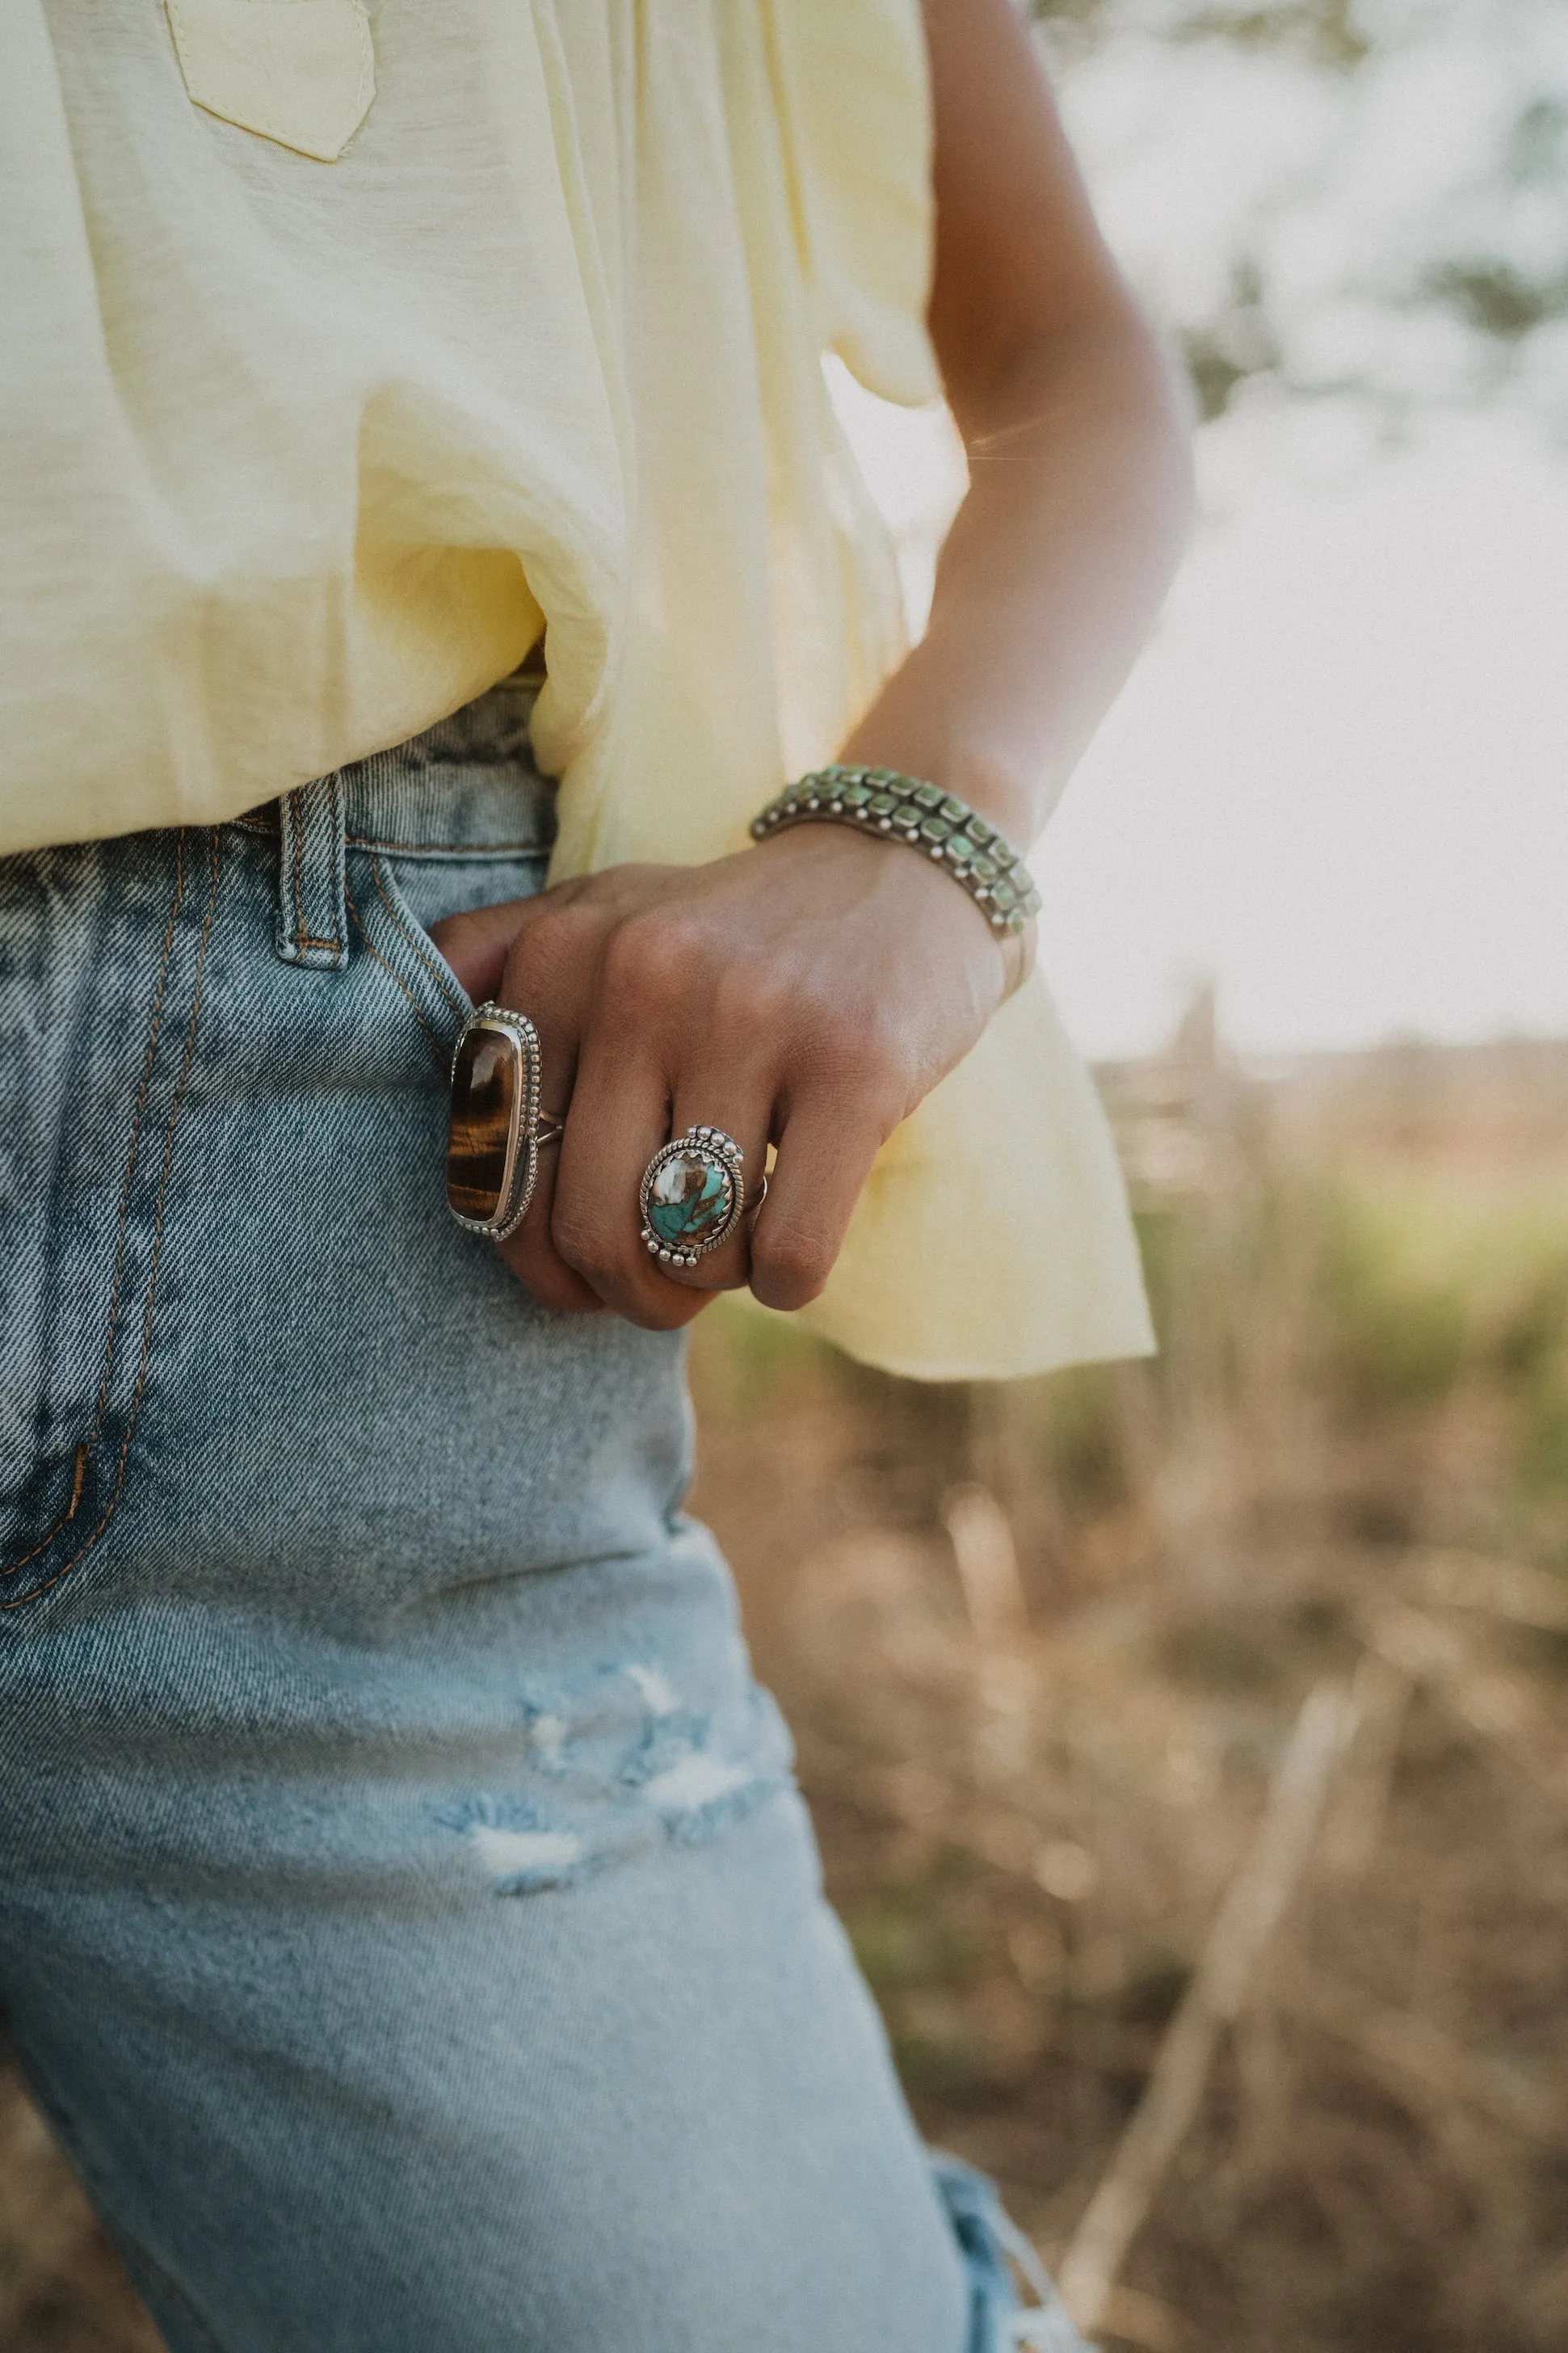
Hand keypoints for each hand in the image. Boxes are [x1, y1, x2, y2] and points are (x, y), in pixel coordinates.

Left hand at [431, 827, 1007, 1329]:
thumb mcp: (604, 913)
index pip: (501, 1170)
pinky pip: (789, 1247)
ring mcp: (750, 1017)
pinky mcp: (855, 1063)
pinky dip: (785, 1282)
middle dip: (628, 1293)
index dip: (536, 1261)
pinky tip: (792, 1252)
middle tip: (666, 1292)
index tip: (582, 1276)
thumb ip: (494, 959)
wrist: (904, 870)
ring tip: (733, 1248)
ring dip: (712, 1284)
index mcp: (560, 956)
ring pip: (691, 1245)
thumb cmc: (734, 932)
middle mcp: (640, 978)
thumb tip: (394, 1046)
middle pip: (590, 1226)